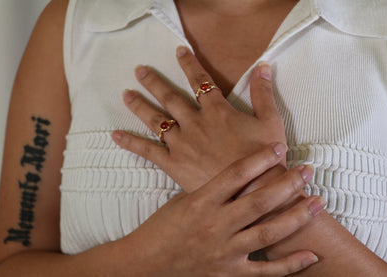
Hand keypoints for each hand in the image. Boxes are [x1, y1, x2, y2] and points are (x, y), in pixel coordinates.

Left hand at [112, 46, 285, 191]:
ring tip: (126, 94)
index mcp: (217, 111)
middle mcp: (195, 123)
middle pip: (170, 97)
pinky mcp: (174, 164)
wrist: (252, 190)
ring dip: (139, 105)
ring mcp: (182, 143)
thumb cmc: (263, 156)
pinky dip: (131, 142)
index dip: (189, 64)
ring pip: (156, 119)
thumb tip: (262, 66)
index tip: (178, 51)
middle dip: (154, 82)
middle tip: (139, 70)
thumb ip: (263, 92)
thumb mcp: (270, 121)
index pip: (200, 81)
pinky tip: (116, 135)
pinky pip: (148, 150)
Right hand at [125, 146, 321, 276]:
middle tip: (307, 170)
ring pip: (267, 233)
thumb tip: (240, 175)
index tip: (279, 148)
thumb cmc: (162, 228)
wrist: (146, 263)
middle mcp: (215, 225)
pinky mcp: (229, 273)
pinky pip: (265, 271)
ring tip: (317, 202)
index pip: (236, 175)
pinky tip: (311, 255)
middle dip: (287, 184)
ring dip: (296, 217)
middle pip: (258, 201)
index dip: (260, 159)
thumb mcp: (183, 200)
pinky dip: (290, 265)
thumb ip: (212, 188)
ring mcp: (224, 251)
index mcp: (201, 202)